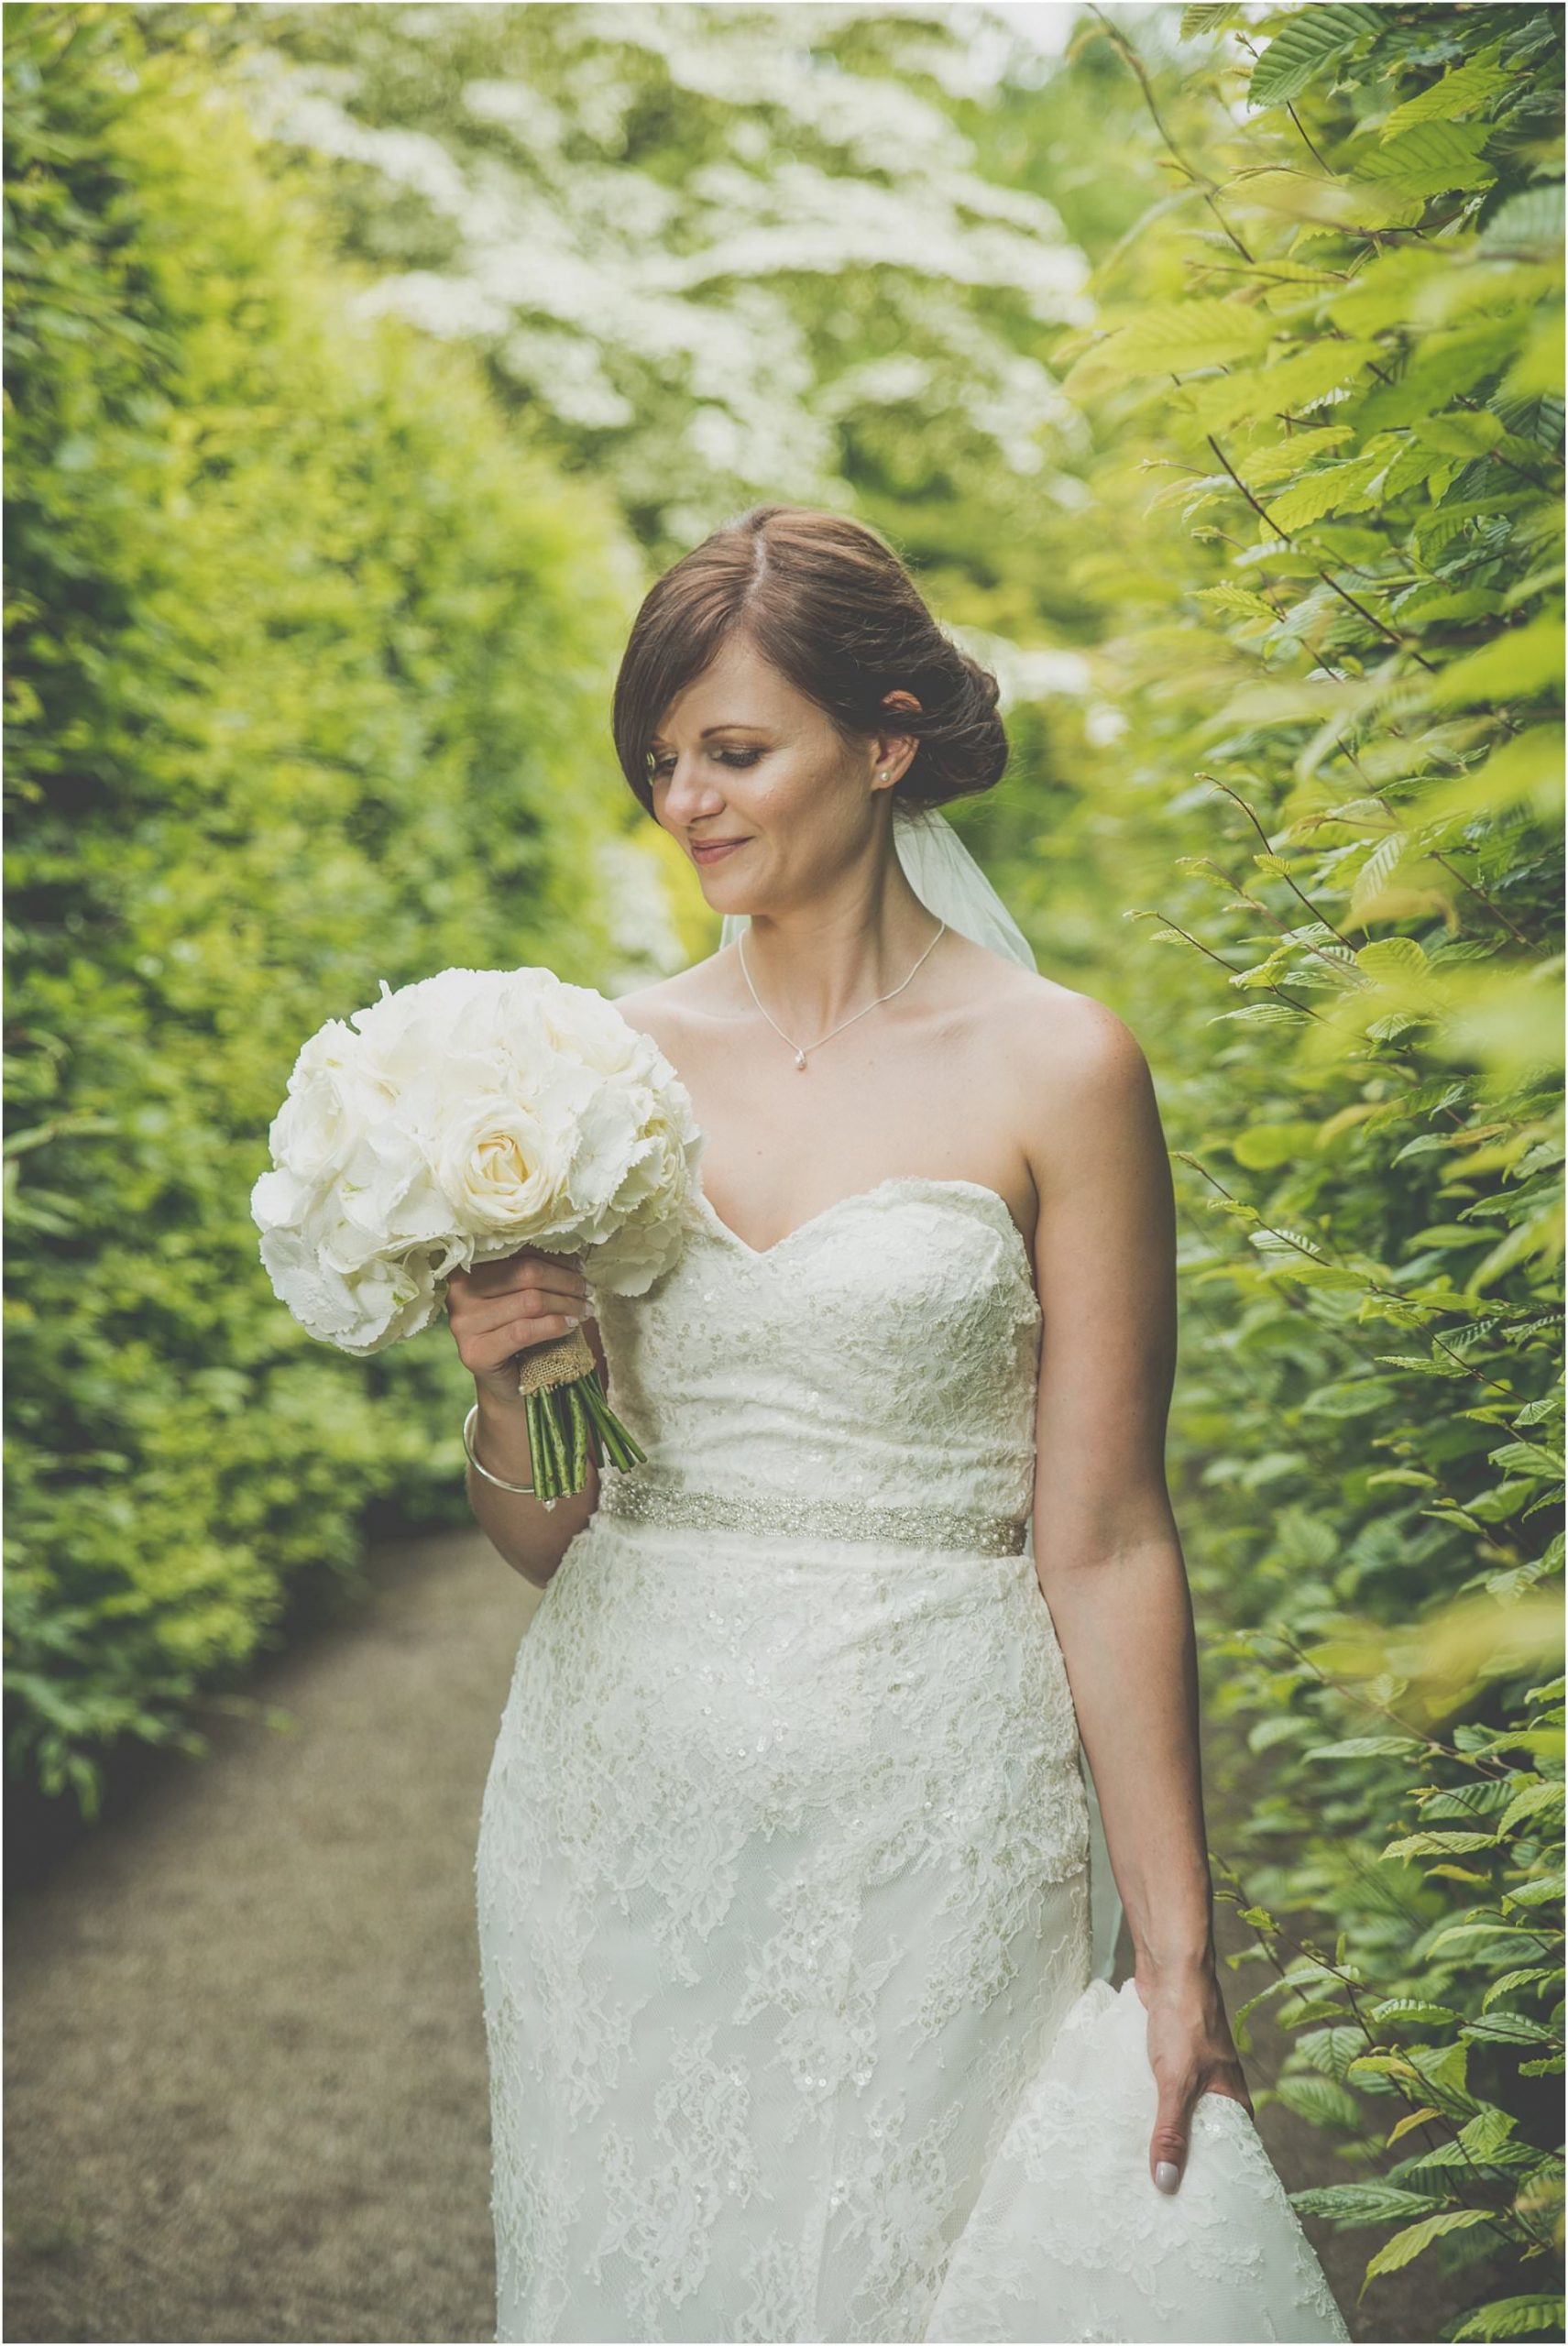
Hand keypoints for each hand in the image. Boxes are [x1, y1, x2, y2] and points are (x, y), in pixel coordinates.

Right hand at [445, 1246, 591, 1408]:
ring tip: (584, 1309)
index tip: (578, 1265)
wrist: (508, 1379)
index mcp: (468, 1266)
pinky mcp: (475, 1353)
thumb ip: (536, 1269)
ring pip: (529, 1302)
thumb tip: (573, 1251)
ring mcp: (463, 1323)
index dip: (553, 1255)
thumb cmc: (520, 1326)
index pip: (517, 1249)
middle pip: (525, 1273)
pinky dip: (553, 1326)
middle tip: (587, 1290)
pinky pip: (524, 1332)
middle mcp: (459, 1291)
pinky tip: (569, 1325)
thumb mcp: (525, 1291)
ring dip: (566, 1304)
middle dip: (565, 1281)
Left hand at [1135, 1959, 1253, 2195]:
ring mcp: (1193, 2074)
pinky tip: (1127, 2127)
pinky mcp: (1169, 2060)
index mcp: (1233, 2101)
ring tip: (1138, 2170)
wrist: (1170, 1967)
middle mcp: (1217, 2091)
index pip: (1232, 2155)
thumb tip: (1166, 2183)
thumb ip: (1171, 2131)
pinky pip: (1159, 2095)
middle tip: (1159, 2200)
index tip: (1196, 2213)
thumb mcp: (1176, 2083)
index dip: (1215, 2182)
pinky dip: (1147, 2110)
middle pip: (1202, 2138)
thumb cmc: (1185, 2020)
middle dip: (1183, 2163)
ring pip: (1178, 2115)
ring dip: (1162, 2135)